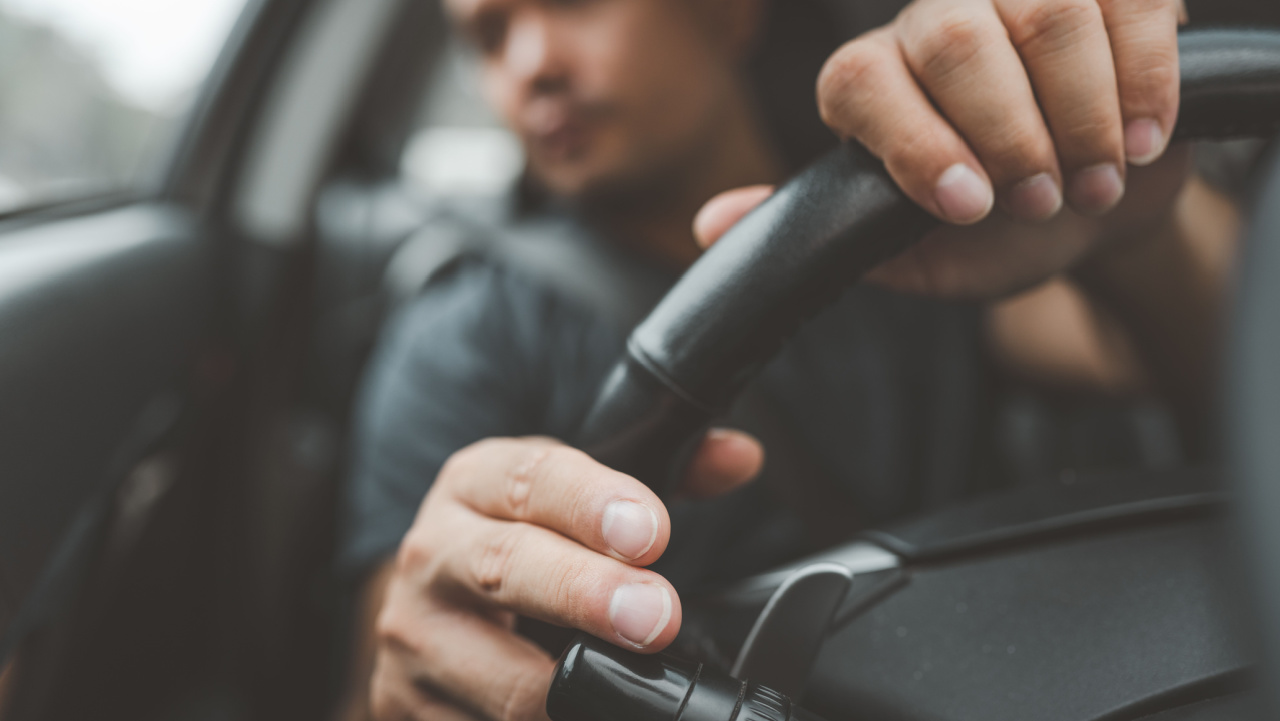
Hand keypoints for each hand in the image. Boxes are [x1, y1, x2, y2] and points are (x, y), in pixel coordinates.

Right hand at [368, 433, 761, 720]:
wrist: (432, 601)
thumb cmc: (521, 537)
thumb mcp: (576, 490)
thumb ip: (664, 469)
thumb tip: (738, 458)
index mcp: (476, 484)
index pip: (529, 480)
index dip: (593, 504)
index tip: (650, 531)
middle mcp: (434, 553)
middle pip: (504, 567)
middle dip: (584, 594)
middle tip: (656, 614)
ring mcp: (419, 637)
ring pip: (498, 673)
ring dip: (567, 687)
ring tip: (628, 689)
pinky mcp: (412, 705)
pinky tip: (587, 714)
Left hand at [698, 0, 1190, 299]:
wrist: (1095, 214)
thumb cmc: (995, 237)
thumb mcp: (908, 253)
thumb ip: (827, 234)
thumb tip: (709, 223)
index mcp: (871, 85)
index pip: (860, 79)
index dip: (915, 142)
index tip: (971, 208)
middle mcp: (931, 24)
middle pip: (949, 37)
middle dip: (1009, 132)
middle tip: (1044, 201)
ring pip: (1042, 11)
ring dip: (1083, 113)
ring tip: (1098, 183)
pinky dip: (1145, 75)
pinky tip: (1148, 135)